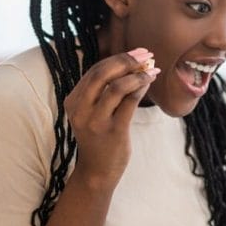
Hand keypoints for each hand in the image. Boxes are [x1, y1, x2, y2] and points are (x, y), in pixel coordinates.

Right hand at [64, 48, 159, 189]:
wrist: (97, 172)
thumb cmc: (98, 138)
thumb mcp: (91, 112)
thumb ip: (101, 91)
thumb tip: (130, 63)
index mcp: (73, 101)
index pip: (94, 71)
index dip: (117, 59)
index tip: (136, 53)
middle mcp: (80, 110)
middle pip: (102, 74)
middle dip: (126, 60)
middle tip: (146, 55)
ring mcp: (96, 121)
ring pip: (117, 86)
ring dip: (138, 74)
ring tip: (152, 70)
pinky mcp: (113, 131)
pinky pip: (130, 102)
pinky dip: (141, 88)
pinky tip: (149, 83)